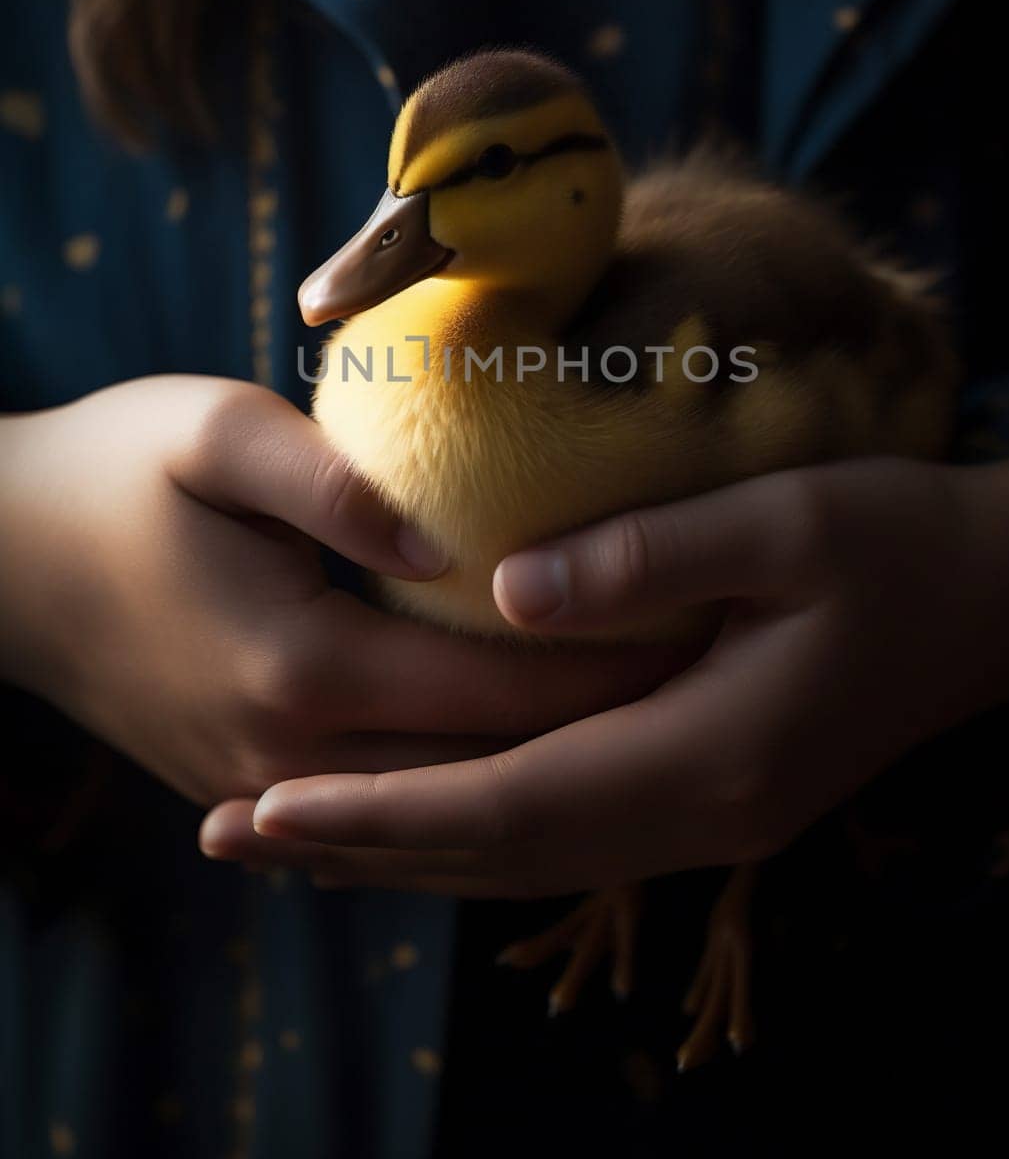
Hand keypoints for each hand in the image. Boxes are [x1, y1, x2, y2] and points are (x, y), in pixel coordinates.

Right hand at [0, 377, 691, 807]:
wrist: (0, 558)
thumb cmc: (111, 472)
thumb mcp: (212, 431)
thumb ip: (329, 480)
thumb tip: (445, 543)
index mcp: (301, 670)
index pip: (499, 698)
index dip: (611, 673)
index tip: (706, 636)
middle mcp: (292, 757)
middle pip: (488, 769)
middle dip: (603, 732)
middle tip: (711, 682)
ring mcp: (267, 786)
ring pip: (444, 804)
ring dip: (546, 765)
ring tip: (651, 721)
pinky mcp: (250, 782)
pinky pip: (389, 802)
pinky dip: (471, 783)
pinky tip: (536, 752)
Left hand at [225, 457, 1008, 894]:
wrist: (994, 602)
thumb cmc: (898, 543)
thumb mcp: (788, 522)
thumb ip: (651, 555)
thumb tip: (505, 590)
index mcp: (710, 755)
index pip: (507, 803)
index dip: (380, 810)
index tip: (265, 806)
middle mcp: (699, 814)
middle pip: (498, 855)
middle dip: (360, 851)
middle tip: (227, 837)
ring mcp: (710, 818)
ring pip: (526, 861)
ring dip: (406, 855)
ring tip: (293, 840)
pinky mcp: (712, 793)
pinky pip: (565, 838)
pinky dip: (473, 837)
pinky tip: (419, 817)